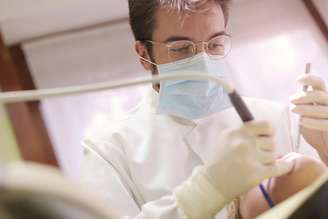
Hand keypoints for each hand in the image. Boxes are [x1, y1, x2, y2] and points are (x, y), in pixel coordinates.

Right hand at [174, 121, 292, 218]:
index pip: (266, 125)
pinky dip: (285, 167)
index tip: (267, 136)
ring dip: (268, 160)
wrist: (212, 183)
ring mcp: (251, 159)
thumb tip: (265, 128)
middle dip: (267, 148)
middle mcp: (244, 143)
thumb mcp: (225, 138)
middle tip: (257, 154)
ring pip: (274, 155)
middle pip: (271, 142)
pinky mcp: (257, 174)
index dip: (269, 131)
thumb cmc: (218, 160)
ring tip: (256, 164)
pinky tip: (286, 166)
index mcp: (237, 132)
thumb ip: (243, 131)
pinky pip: (280, 167)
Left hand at [290, 74, 327, 162]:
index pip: (319, 83)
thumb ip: (302, 106)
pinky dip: (313, 122)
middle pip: (319, 95)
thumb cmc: (314, 130)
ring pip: (322, 109)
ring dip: (306, 108)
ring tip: (293, 110)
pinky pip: (326, 123)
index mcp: (323, 98)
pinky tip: (302, 121)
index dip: (310, 79)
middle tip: (291, 100)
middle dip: (304, 96)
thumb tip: (294, 98)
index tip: (298, 79)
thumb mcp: (306, 116)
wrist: (324, 147)